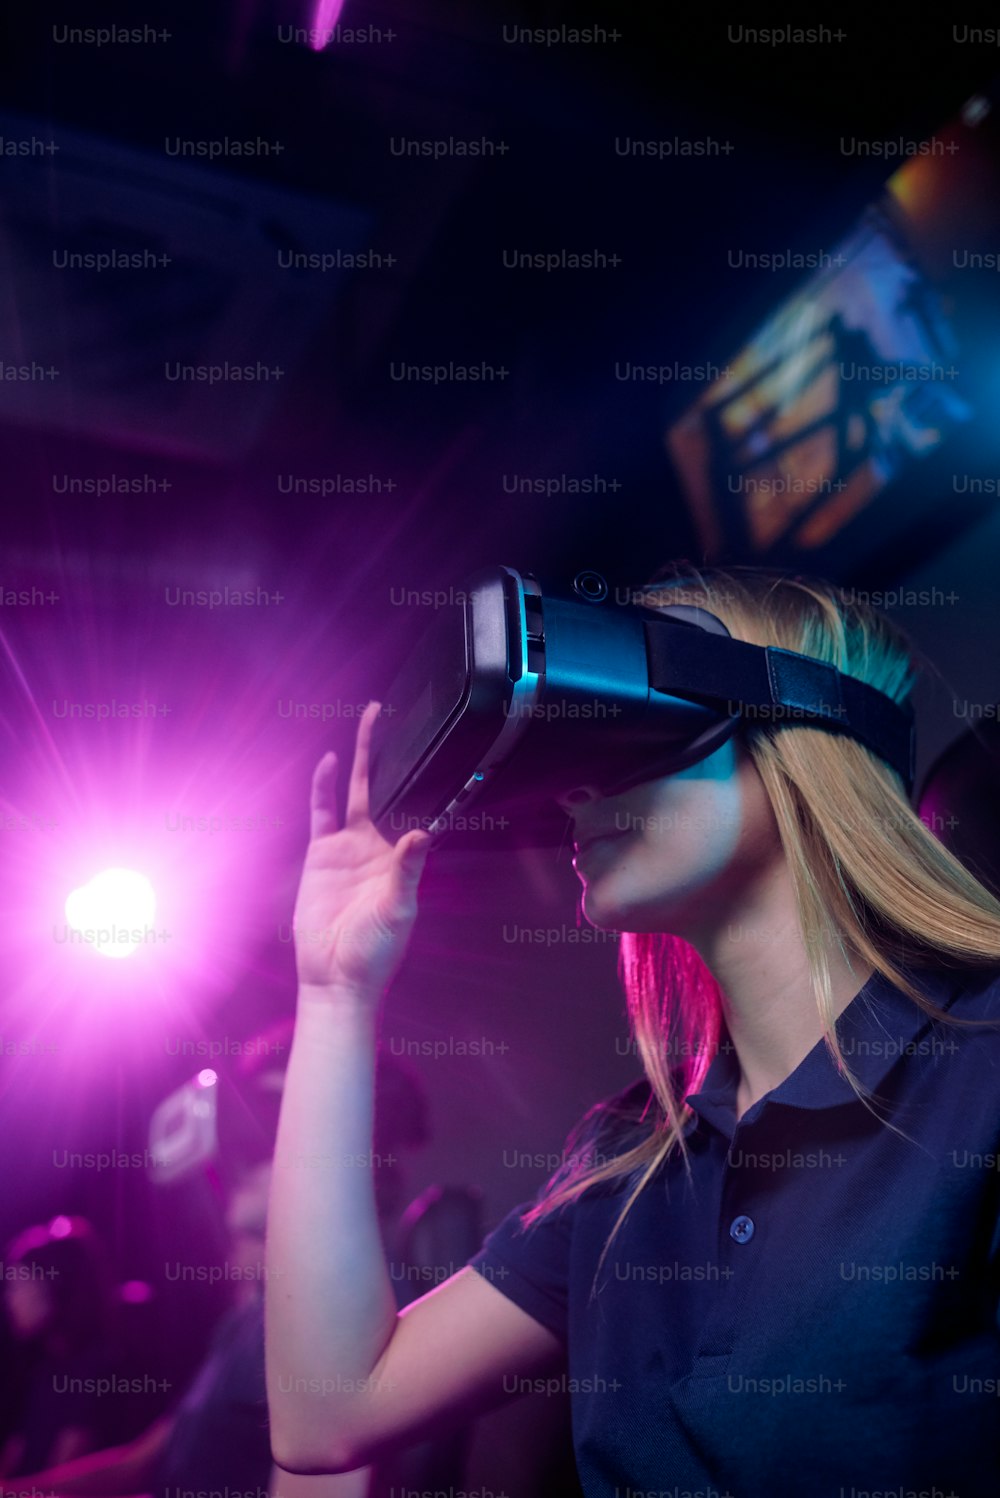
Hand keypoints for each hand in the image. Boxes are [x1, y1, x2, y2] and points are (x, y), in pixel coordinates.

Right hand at [291, 701, 432, 998]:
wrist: (334, 974)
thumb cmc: (375, 950)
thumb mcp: (398, 909)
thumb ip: (407, 870)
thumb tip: (421, 834)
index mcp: (401, 859)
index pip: (413, 810)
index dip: (422, 782)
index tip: (438, 750)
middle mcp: (375, 846)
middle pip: (383, 788)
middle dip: (387, 752)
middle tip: (387, 714)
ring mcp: (346, 848)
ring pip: (353, 792)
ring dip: (360, 759)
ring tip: (370, 721)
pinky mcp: (320, 855)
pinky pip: (321, 813)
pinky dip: (323, 786)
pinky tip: (329, 762)